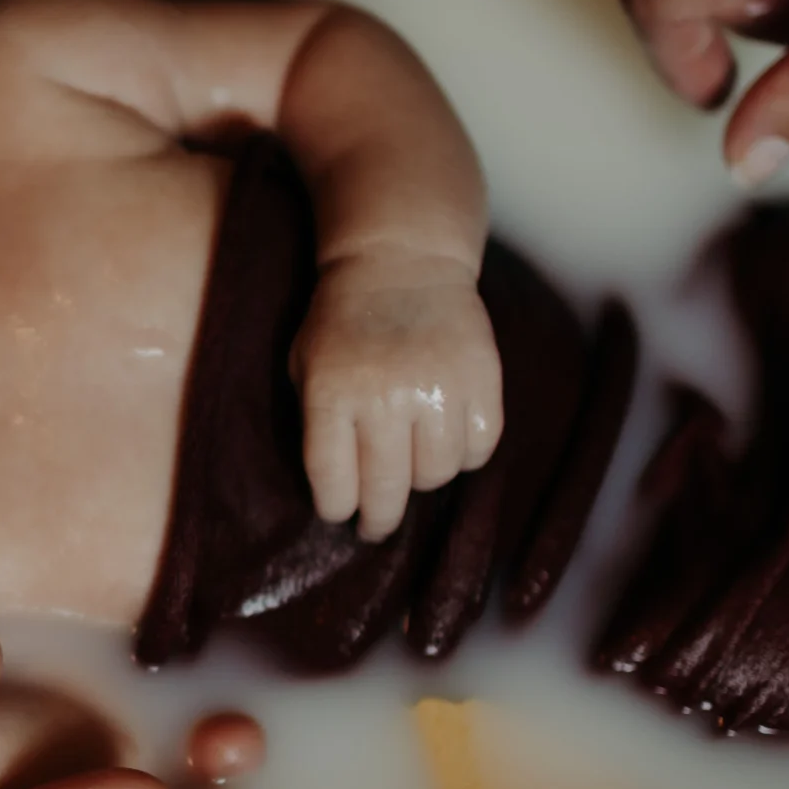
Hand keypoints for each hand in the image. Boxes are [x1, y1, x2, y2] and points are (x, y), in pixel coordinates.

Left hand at [291, 252, 502, 540]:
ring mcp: (437, 389)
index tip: (341, 516)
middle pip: (387, 491)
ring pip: (436, 475)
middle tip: (376, 528)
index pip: (333, 481)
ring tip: (412, 464)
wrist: (401, 260)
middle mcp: (385, 396)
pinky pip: (479, 449)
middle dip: (379, 520)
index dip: (337, 509)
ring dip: (422, 478)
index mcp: (333, 393)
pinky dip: (465, 454)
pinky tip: (447, 439)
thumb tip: (335, 490)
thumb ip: (315, 422)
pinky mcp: (482, 381)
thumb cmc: (343, 320)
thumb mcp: (306, 364)